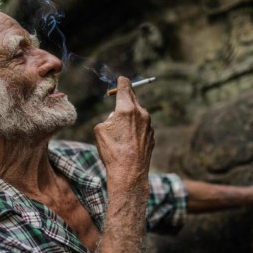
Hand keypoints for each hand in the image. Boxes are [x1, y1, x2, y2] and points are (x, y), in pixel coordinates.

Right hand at [94, 76, 154, 192]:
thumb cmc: (112, 151)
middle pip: (133, 98)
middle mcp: (141, 113)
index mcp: (127, 108)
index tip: (122, 79)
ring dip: (130, 117)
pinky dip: (136, 129)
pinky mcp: (152, 135)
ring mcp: (149, 125)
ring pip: (138, 114)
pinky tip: (128, 142)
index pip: (125, 86)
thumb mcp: (100, 130)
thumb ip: (109, 118)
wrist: (129, 173)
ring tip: (120, 132)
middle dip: (126, 98)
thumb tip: (116, 117)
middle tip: (120, 99)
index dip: (121, 82)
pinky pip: (142, 126)